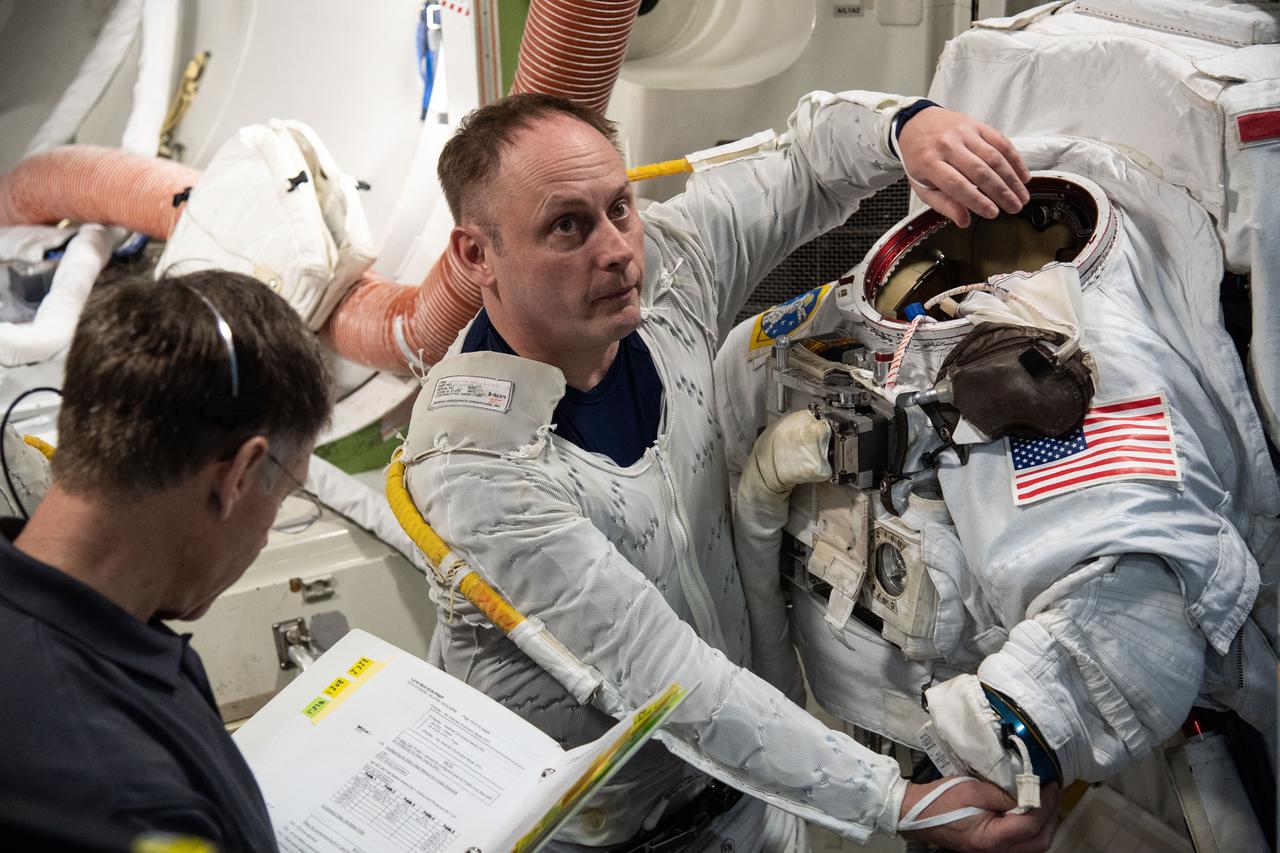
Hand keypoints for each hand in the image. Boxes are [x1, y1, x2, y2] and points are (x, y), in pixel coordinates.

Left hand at [897, 107, 1030, 227]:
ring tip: (1021, 196)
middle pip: (979, 171)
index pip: (956, 184)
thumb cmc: (920, 160)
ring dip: (1012, 179)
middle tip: (1014, 208)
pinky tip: (1023, 176)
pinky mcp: (977, 125)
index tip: (993, 213)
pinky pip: (1001, 142)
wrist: (916, 123)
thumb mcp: (922, 186)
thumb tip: (964, 221)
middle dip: (1001, 193)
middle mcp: (947, 145)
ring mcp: (964, 132)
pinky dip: (1015, 160)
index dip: (977, 200)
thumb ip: (942, 204)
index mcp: (928, 162)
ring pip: (994, 157)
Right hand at [899, 777, 1059, 852]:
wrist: (917, 814)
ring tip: (1044, 799)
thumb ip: (1004, 794)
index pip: (1030, 825)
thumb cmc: (941, 800)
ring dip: (1043, 823)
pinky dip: (1032, 827)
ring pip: (1033, 845)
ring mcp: (995, 852)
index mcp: (991, 839)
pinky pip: (1022, 842)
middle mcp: (997, 852)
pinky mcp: (992, 847)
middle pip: (1039, 842)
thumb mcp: (973, 790)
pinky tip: (1029, 810)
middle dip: (1051, 816)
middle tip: (1052, 792)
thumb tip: (1028, 793)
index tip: (1051, 784)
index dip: (1045, 804)